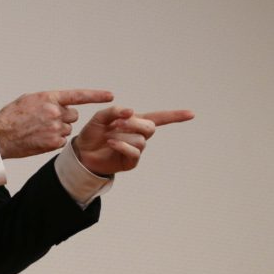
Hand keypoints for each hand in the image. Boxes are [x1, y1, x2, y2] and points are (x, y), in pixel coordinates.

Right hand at [0, 89, 113, 158]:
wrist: (0, 135)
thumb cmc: (12, 117)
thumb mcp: (29, 100)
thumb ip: (48, 100)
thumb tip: (60, 103)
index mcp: (49, 97)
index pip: (78, 95)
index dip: (96, 95)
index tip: (110, 95)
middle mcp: (54, 112)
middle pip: (73, 115)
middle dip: (64, 117)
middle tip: (46, 120)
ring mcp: (55, 128)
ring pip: (67, 129)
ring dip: (58, 130)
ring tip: (39, 130)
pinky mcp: (53, 143)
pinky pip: (62, 141)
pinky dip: (54, 141)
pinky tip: (40, 139)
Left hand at [73, 107, 194, 174]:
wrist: (82, 152)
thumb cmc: (92, 133)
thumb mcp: (100, 117)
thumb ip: (115, 111)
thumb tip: (131, 111)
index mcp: (135, 122)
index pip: (159, 118)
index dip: (175, 116)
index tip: (192, 114)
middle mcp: (139, 135)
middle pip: (150, 127)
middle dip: (134, 123)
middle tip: (116, 123)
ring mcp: (136, 149)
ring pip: (141, 139)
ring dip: (124, 134)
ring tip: (109, 135)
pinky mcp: (131, 161)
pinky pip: (134, 151)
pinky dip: (122, 144)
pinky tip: (111, 142)